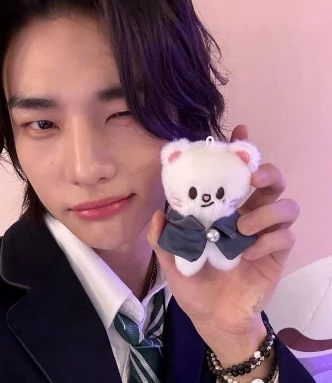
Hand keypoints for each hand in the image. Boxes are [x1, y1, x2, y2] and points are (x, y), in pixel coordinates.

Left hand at [147, 124, 299, 364]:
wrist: (212, 316)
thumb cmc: (193, 282)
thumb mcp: (171, 259)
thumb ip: (163, 238)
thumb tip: (159, 214)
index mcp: (223, 209)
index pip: (237, 174)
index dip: (242, 150)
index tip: (240, 132)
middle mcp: (248, 214)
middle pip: (272, 181)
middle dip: (267, 173)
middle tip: (252, 179)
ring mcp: (265, 234)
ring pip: (287, 206)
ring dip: (266, 211)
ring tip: (240, 228)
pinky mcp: (277, 255)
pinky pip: (285, 237)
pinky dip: (268, 241)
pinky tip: (247, 254)